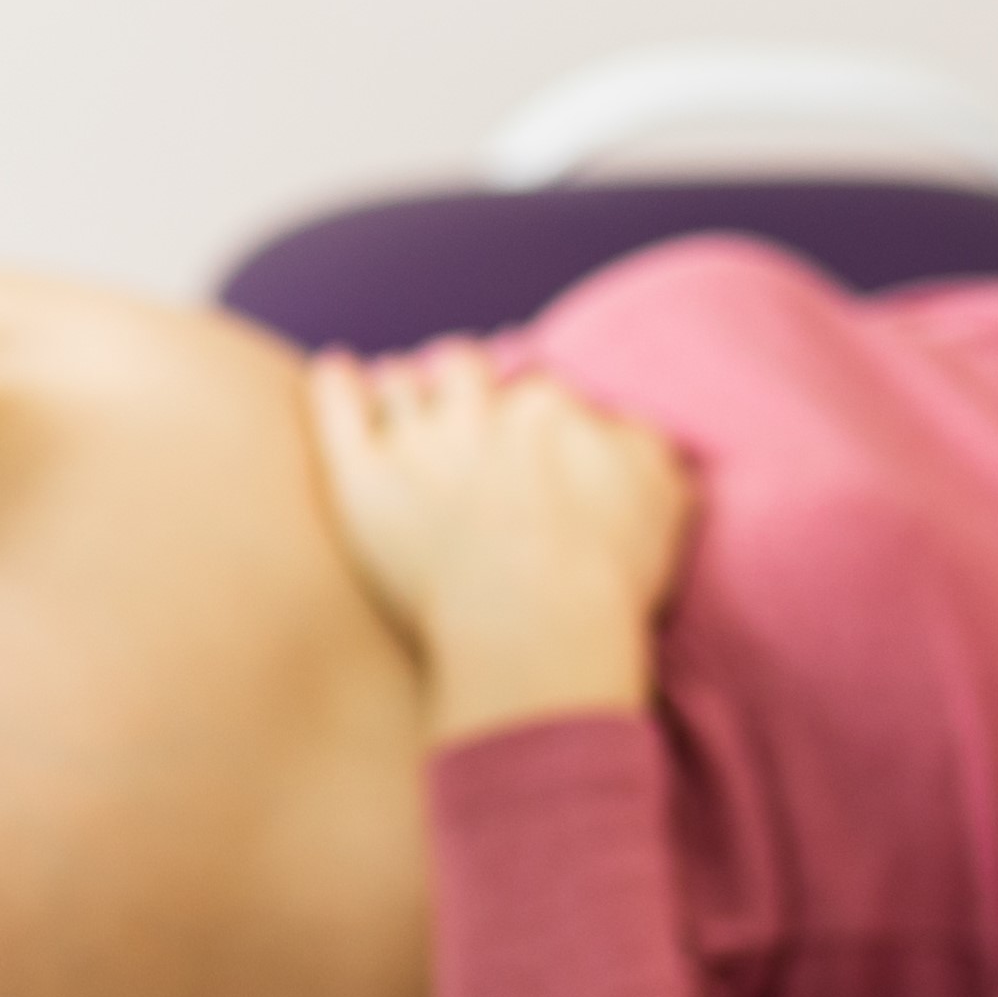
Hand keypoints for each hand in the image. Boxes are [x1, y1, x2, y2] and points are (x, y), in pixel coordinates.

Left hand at [297, 343, 692, 740]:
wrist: (536, 627)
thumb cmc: (606, 577)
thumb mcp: (663, 498)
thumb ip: (647, 449)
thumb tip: (628, 430)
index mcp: (551, 410)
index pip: (534, 390)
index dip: (527, 416)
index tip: (526, 444)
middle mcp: (480, 410)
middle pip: (462, 369)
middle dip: (461, 387)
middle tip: (462, 421)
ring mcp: (416, 440)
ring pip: (398, 381)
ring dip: (401, 392)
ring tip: (400, 411)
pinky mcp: (361, 474)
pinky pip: (334, 400)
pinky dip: (334, 382)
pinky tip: (338, 373)